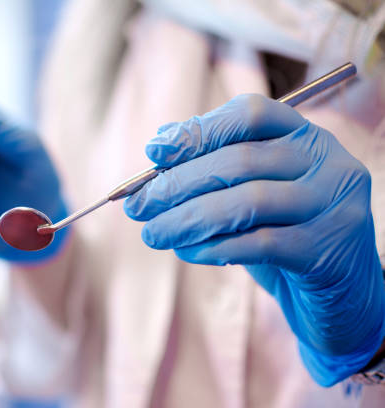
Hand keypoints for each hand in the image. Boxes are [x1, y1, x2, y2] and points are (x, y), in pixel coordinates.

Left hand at [124, 94, 384, 384]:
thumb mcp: (252, 192)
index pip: (251, 114)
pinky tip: (187, 251)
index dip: (198, 130)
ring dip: (188, 218)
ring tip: (152, 233)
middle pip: (241, 161)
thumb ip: (215, 168)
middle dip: (178, 183)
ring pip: (248, 202)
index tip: (155, 151)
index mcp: (304, 135)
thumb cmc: (285, 232)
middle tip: (137, 205)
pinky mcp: (327, 249)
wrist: (339, 291)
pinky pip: (260, 244)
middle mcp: (325, 162)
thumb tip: (157, 150)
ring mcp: (332, 205)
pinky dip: (215, 247)